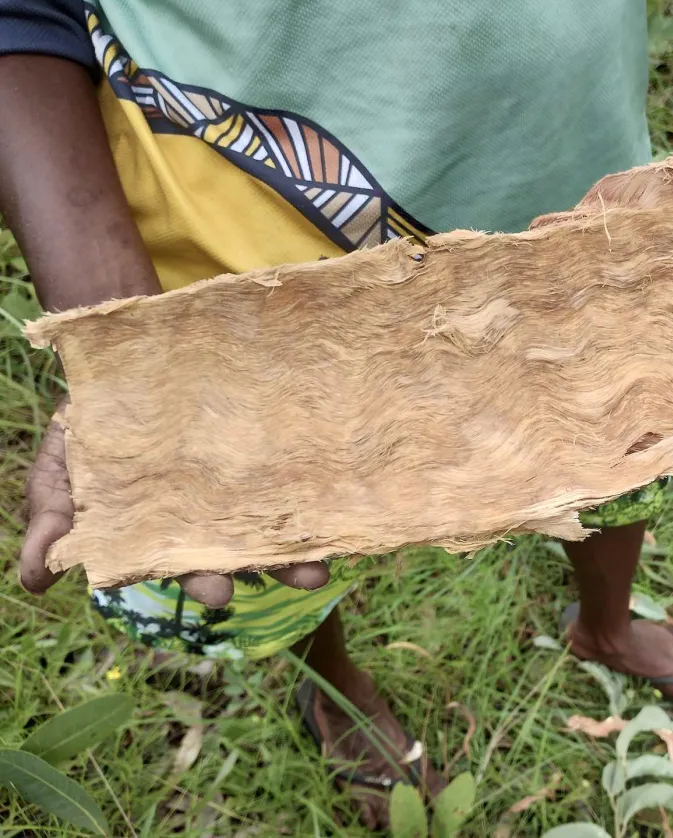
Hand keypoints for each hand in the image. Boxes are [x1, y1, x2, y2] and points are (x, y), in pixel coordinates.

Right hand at [20, 411, 330, 606]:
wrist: (122, 364)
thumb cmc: (86, 430)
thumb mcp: (58, 474)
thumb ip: (53, 523)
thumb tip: (34, 580)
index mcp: (164, 533)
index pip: (186, 567)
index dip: (204, 582)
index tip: (219, 594)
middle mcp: (212, 514)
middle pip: (249, 546)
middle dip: (278, 564)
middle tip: (309, 576)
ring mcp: (244, 479)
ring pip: (282, 514)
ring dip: (313, 534)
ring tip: (344, 546)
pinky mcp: (268, 442)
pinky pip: (301, 465)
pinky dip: (324, 479)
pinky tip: (352, 487)